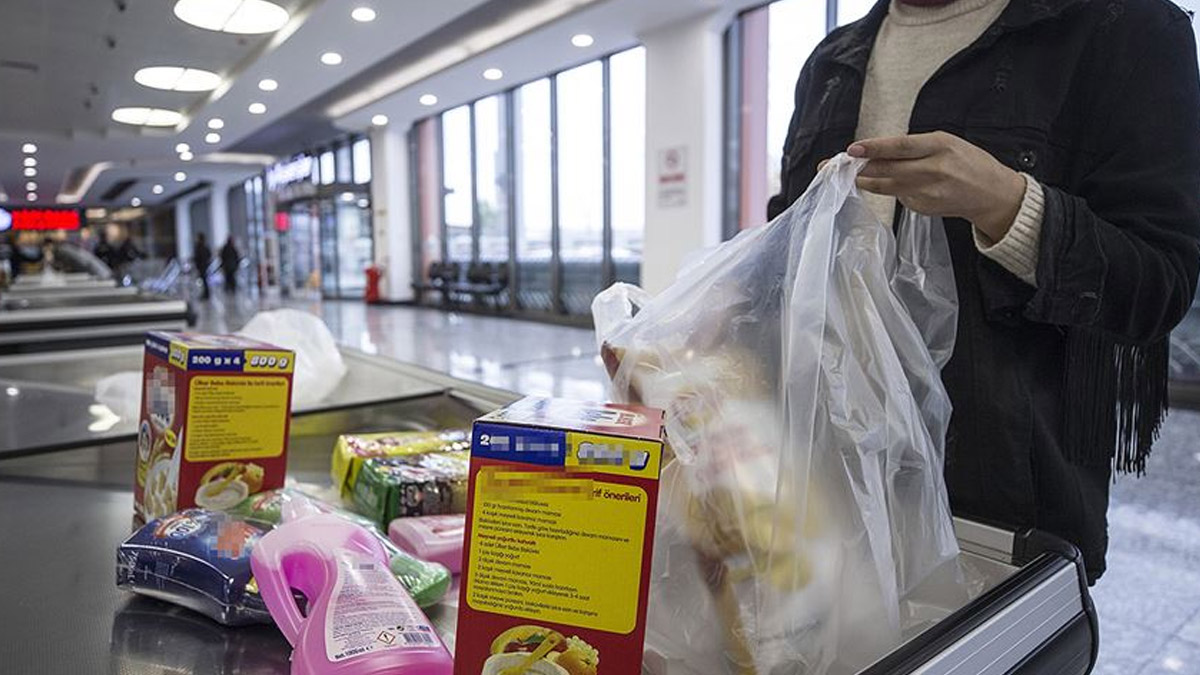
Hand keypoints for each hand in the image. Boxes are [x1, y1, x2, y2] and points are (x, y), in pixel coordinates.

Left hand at [847, 131, 1025, 241]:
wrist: (991, 194)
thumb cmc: (968, 162)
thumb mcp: (947, 142)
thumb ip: (915, 146)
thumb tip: (878, 151)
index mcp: (939, 147)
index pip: (901, 147)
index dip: (875, 149)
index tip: (852, 150)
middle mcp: (932, 170)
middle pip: (887, 170)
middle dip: (857, 167)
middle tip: (831, 165)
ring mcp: (926, 193)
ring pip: (886, 186)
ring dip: (863, 180)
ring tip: (845, 174)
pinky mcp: (922, 208)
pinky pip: (898, 196)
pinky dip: (889, 189)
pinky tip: (889, 183)